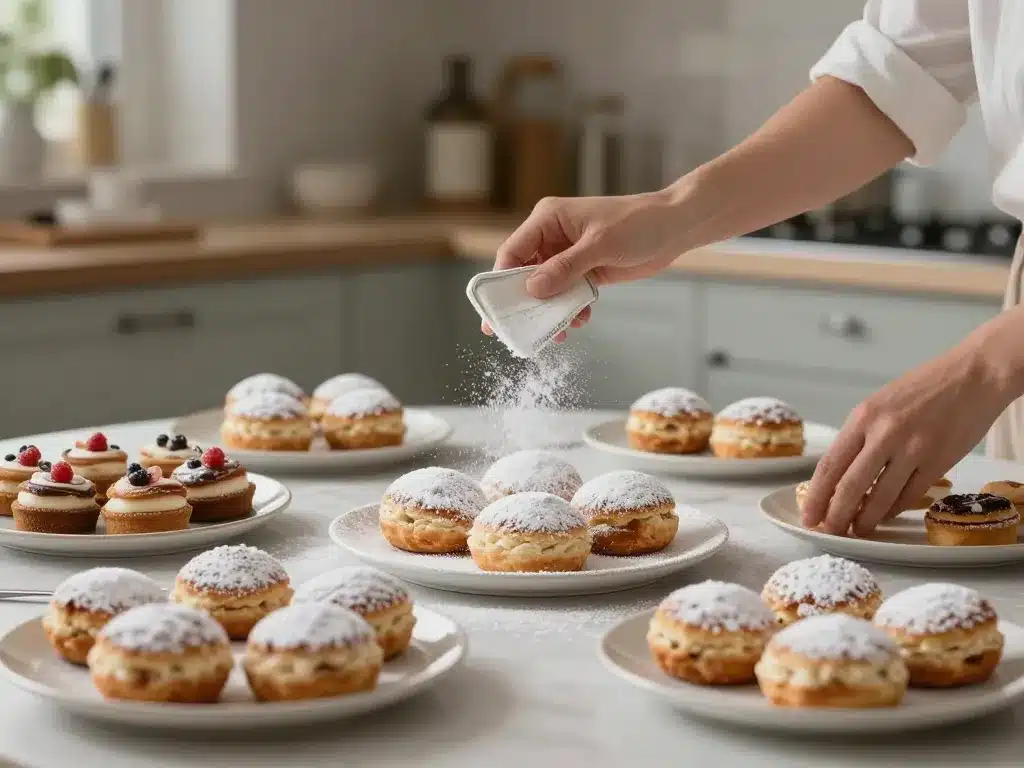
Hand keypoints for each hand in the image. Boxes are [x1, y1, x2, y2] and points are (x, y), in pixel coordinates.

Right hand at [482, 191, 685, 340]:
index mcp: (548, 219)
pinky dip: (570, 310)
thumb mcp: (600, 245)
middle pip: (525, 273)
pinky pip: (567, 295)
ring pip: (546, 288)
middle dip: (524, 302)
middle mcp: (553, 236)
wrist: (674, 228)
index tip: (495, 310)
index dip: (501, 280)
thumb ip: (565, 268)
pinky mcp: (585, 271)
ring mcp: (568, 255)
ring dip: (550, 311)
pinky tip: (580, 320)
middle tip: (516, 331)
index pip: (513, 251)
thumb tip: (533, 288)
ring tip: (557, 332)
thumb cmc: (638, 224)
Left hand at [801, 340, 1013, 535]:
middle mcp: (884, 433)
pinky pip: (910, 494)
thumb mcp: (880, 403)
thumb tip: (841, 474)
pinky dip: (895, 508)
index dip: (817, 495)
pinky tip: (887, 515)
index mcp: (863, 417)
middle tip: (830, 532)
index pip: (830, 464)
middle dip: (836, 515)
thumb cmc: (925, 388)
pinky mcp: (938, 461)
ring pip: (880, 496)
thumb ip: (862, 435)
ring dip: (867, 519)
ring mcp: (913, 449)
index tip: (808, 515)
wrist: (973, 375)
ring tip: (858, 530)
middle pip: (850, 486)